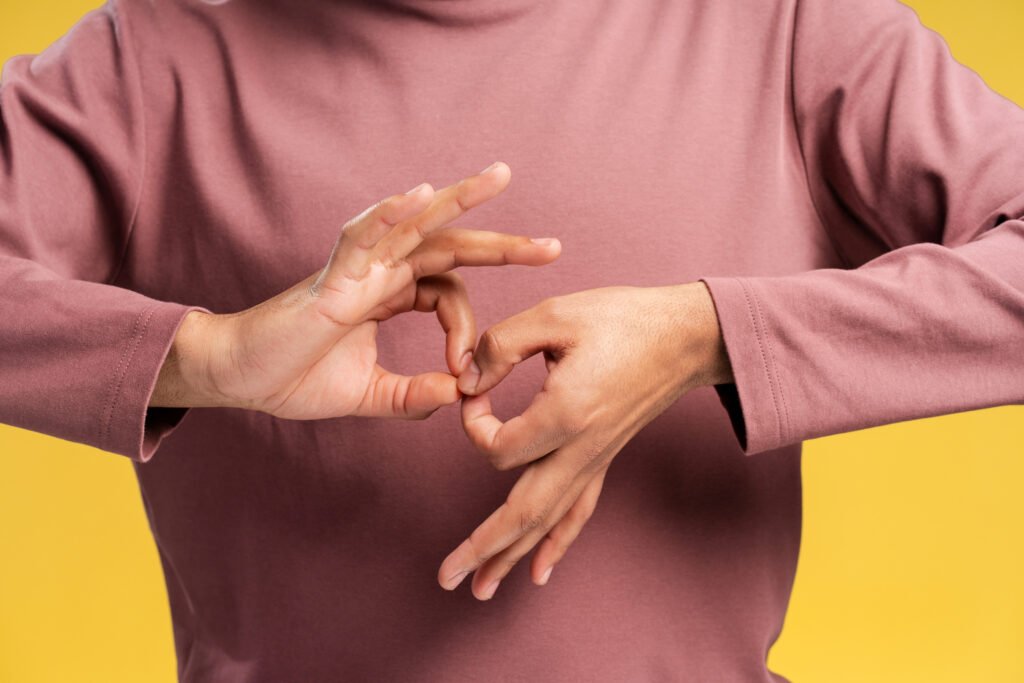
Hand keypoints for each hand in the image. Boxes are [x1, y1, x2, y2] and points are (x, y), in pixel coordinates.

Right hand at [151, 162, 560, 419]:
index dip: (468, 330)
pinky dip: (389, 212)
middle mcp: (379, 274)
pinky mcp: (330, 278)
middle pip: (448, 246)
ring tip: (500, 178)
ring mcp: (356, 270)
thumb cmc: (293, 378)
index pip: (449, 292)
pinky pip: (361, 234)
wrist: (239, 379)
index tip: (467, 371)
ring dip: (458, 200)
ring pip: (413, 224)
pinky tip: (421, 194)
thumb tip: (458, 397)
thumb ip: (412, 397)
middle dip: (501, 245)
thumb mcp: (368, 395)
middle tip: (553, 247)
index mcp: (389, 296)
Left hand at [437, 282, 732, 598]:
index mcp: (566, 413)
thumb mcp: (555, 315)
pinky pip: (578, 512)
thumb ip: (501, 345)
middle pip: (523, 513)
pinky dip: (556, 544)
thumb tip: (467, 382)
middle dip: (482, 547)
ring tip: (479, 590)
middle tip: (446, 578)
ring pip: (548, 522)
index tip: (472, 390)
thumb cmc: (622, 319)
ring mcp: (596, 459)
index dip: (473, 424)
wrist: (686, 336)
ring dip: (511, 557)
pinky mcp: (604, 459)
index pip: (499, 448)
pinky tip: (541, 571)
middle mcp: (582, 448)